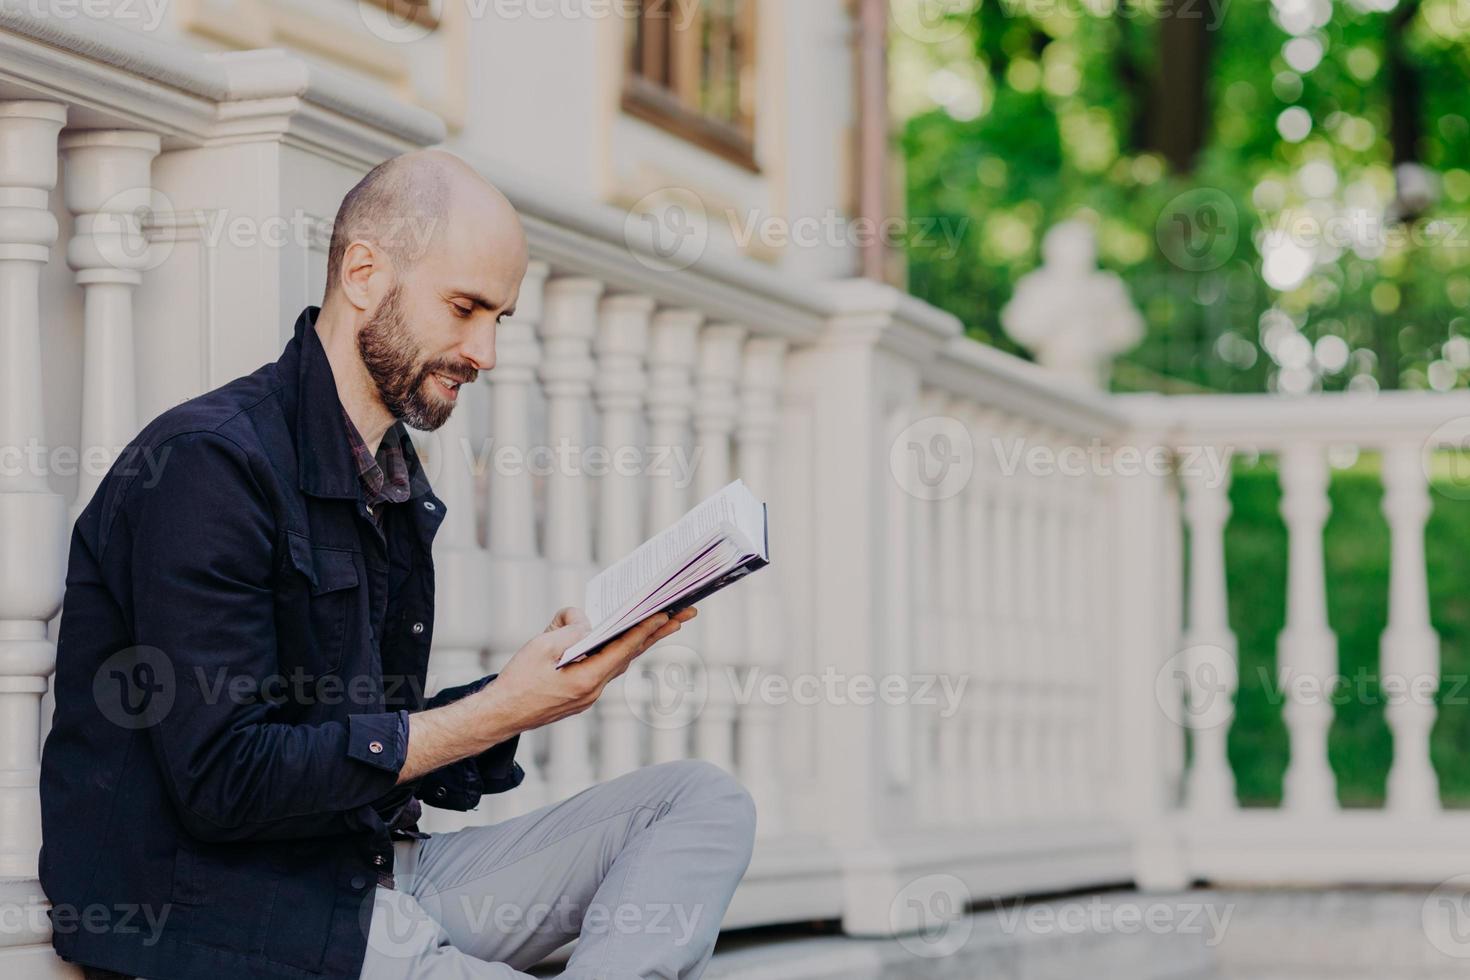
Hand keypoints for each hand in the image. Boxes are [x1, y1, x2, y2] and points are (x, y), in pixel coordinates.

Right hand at [475, 606, 696, 738]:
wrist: (500, 715)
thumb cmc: (518, 681)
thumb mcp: (541, 647)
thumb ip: (569, 630)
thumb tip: (586, 621)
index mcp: (586, 680)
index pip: (624, 650)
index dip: (646, 630)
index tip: (667, 614)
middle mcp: (594, 690)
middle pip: (631, 655)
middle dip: (658, 633)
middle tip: (686, 614)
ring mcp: (589, 695)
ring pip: (619, 661)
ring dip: (640, 641)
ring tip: (664, 621)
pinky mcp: (581, 694)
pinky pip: (604, 667)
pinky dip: (617, 650)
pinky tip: (621, 637)